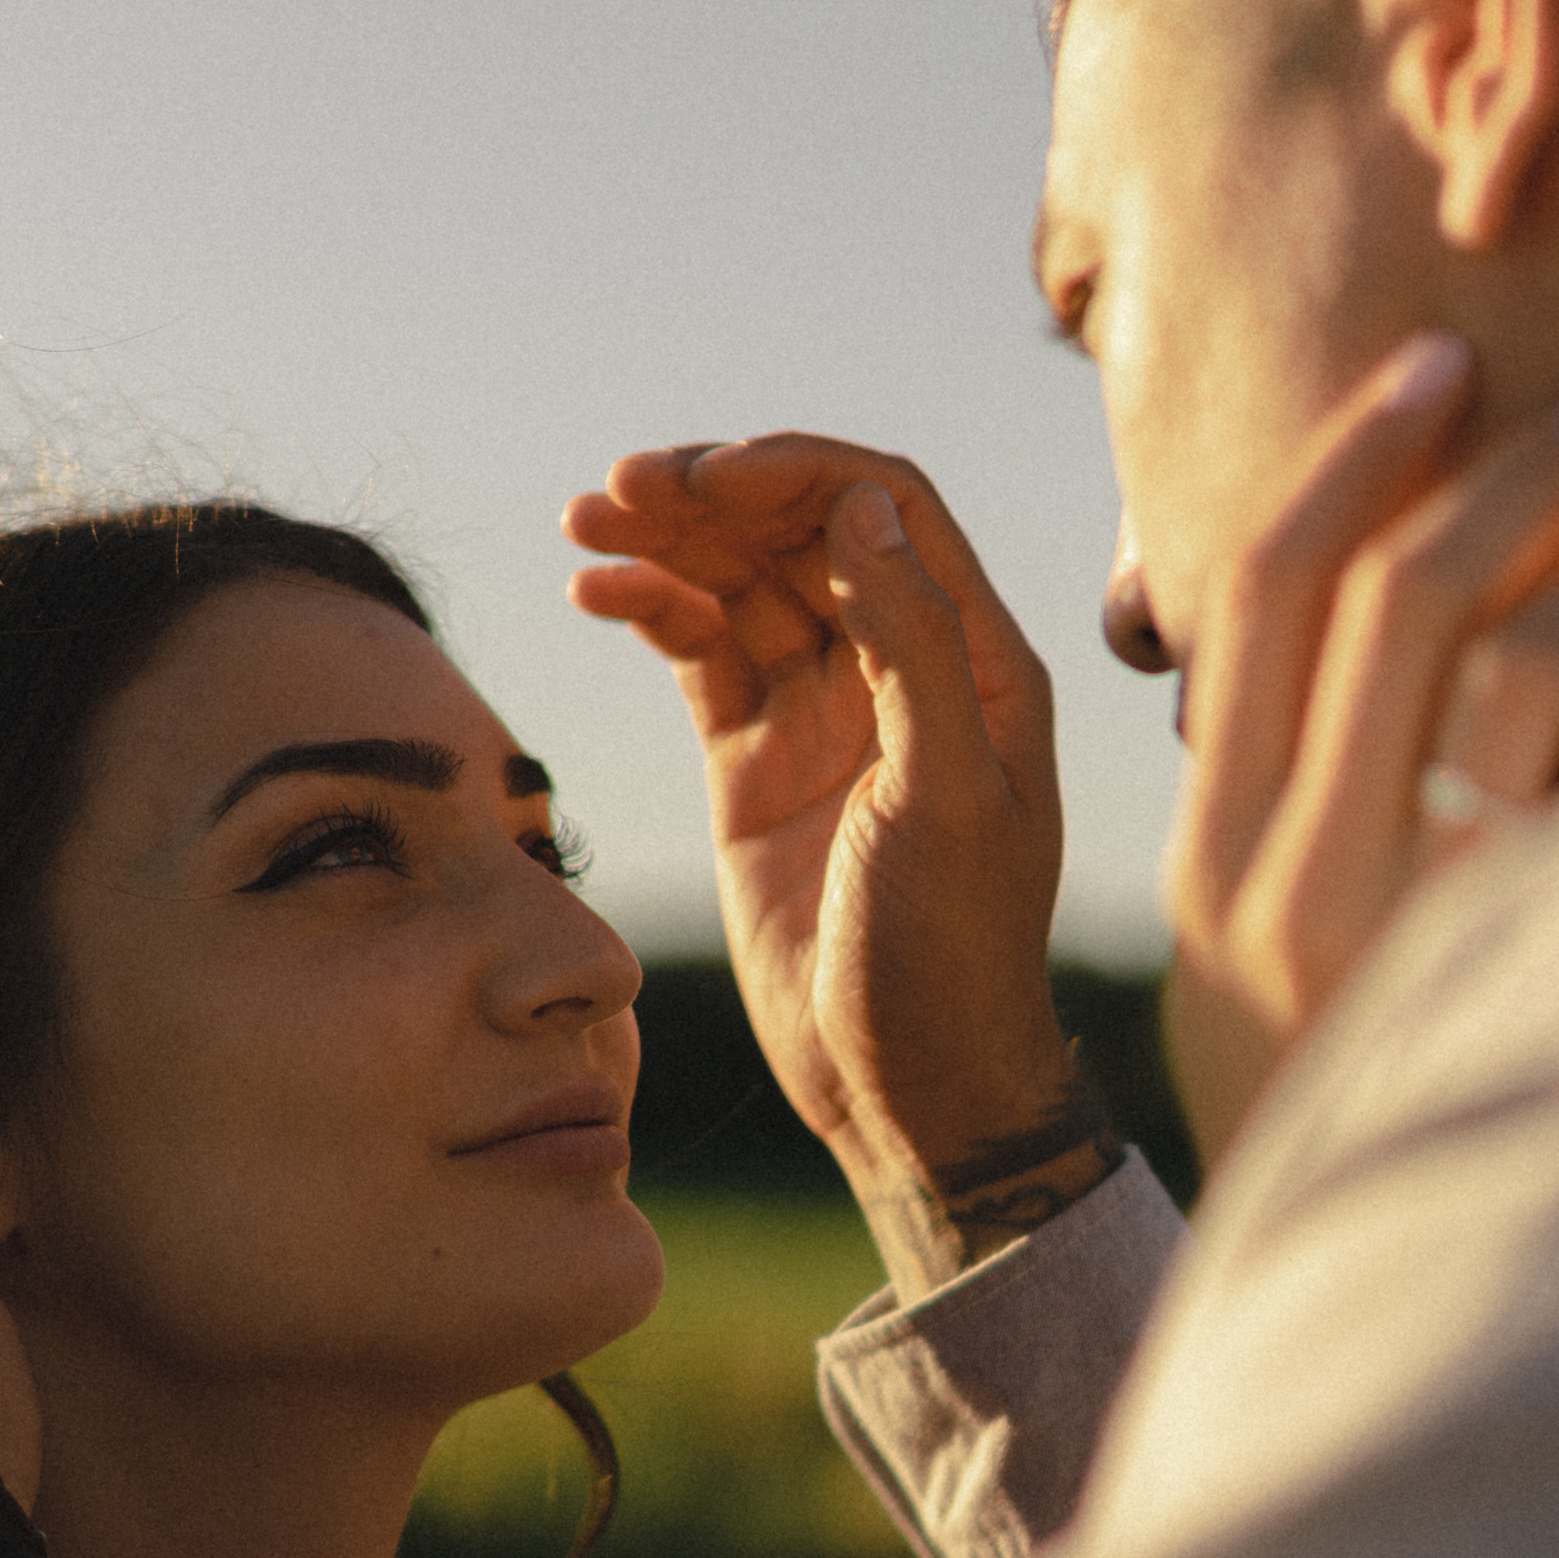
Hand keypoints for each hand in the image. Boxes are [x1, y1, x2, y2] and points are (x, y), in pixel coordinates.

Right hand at [566, 435, 1114, 1297]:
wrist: (904, 1083)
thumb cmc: (952, 955)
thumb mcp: (946, 797)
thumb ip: (915, 646)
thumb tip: (862, 508)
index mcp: (974, 660)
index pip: (885, 508)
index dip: (795, 474)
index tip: (708, 476)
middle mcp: (899, 669)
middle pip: (799, 532)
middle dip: (712, 496)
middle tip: (619, 485)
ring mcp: (821, 716)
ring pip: (739, 587)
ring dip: (665, 543)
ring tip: (583, 522)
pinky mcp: (754, 767)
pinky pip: (698, 658)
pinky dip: (650, 614)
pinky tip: (594, 593)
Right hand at [1167, 336, 1558, 1167]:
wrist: (1350, 1315)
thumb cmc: (1320, 1101)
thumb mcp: (1245, 961)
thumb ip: (1272, 808)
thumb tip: (1332, 618)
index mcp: (1209, 861)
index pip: (1256, 602)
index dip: (1347, 456)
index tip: (1431, 365)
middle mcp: (1290, 887)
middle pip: (1389, 602)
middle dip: (1506, 472)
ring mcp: (1410, 936)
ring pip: (1507, 672)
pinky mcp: (1519, 977)